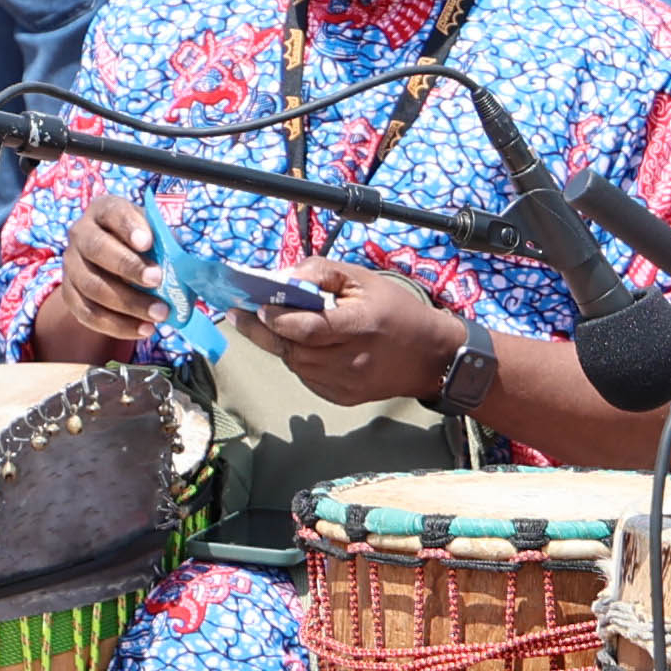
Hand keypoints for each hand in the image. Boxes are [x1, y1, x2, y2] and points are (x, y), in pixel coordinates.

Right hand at [50, 190, 168, 356]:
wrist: (109, 266)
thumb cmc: (140, 245)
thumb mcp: (154, 235)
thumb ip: (165, 243)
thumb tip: (184, 267)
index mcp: (103, 211)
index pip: (112, 212)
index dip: (128, 226)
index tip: (147, 242)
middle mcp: (80, 234)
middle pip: (97, 248)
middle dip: (128, 266)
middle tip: (157, 280)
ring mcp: (71, 265)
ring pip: (93, 287)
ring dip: (128, 304)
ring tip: (159, 314)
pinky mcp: (69, 294)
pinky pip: (88, 314)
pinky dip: (117, 325)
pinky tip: (143, 329)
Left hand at [258, 258, 462, 407]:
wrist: (429, 356)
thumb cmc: (396, 311)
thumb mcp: (364, 279)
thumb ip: (321, 273)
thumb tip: (281, 277)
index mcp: (361, 326)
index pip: (307, 328)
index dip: (277, 318)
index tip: (254, 305)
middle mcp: (352, 360)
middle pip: (293, 349)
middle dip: (263, 331)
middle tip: (241, 315)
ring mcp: (347, 384)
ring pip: (295, 365)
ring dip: (282, 344)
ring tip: (275, 326)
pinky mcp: (343, 398)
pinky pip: (307, 378)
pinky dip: (299, 360)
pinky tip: (305, 346)